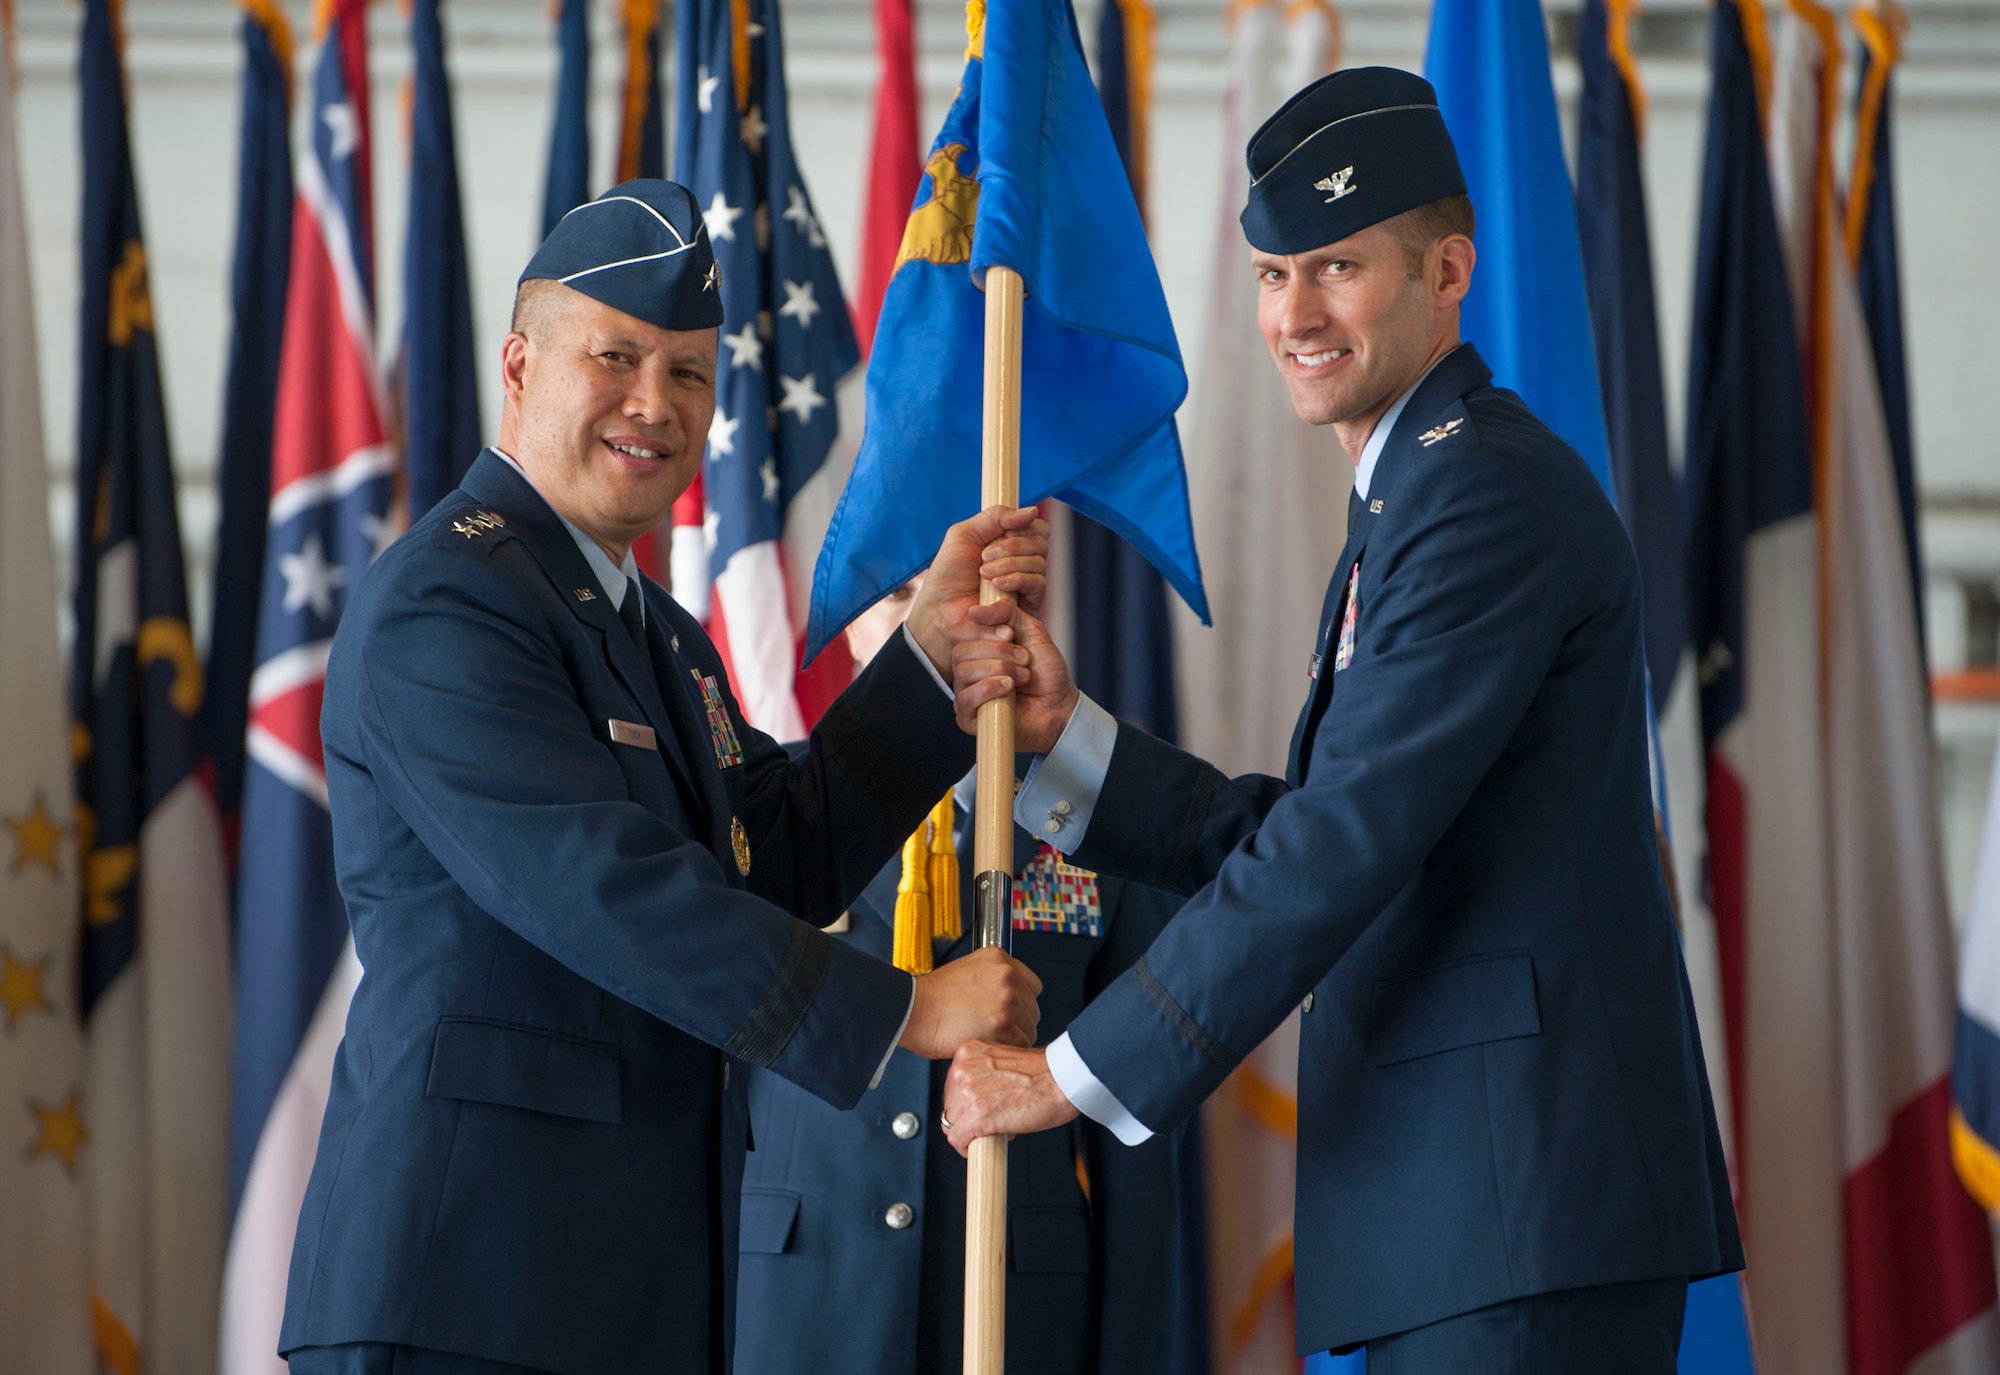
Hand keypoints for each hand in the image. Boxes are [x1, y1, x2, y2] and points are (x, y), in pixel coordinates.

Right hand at [898, 947, 1042, 1058]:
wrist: (913, 1011)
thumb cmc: (933, 998)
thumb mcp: (968, 970)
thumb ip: (994, 979)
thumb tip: (1013, 997)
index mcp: (999, 958)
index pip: (1032, 985)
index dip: (1021, 1003)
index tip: (1010, 1013)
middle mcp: (1007, 975)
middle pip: (1032, 1008)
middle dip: (1017, 1021)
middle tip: (993, 1028)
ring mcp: (1007, 999)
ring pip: (1029, 1027)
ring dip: (1013, 1037)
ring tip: (987, 1036)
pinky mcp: (1003, 1024)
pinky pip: (1021, 1043)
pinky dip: (1007, 1049)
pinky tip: (988, 1044)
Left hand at [904, 507, 1049, 677]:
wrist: (940, 611)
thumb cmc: (948, 575)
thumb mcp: (964, 535)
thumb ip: (995, 517)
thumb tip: (1033, 511)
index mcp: (1009, 543)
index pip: (1036, 528)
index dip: (1024, 526)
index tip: (1002, 532)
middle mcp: (1022, 562)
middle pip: (1040, 542)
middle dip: (1012, 545)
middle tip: (985, 556)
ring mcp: (1027, 584)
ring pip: (1039, 562)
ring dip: (1010, 564)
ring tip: (984, 574)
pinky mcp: (1029, 605)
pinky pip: (1038, 583)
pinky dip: (1017, 579)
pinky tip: (997, 585)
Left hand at [941, 1042, 1078, 1154]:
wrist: (1062, 1079)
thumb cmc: (1043, 1072)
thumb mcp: (1001, 1060)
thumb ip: (982, 1072)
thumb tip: (971, 1098)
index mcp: (968, 1052)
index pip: (951, 1087)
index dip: (965, 1103)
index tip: (978, 1109)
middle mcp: (963, 1069)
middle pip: (950, 1106)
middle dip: (968, 1118)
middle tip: (992, 1120)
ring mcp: (968, 1093)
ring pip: (952, 1125)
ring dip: (972, 1132)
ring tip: (997, 1128)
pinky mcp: (977, 1115)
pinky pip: (957, 1140)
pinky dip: (968, 1148)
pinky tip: (988, 1142)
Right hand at [949, 603, 1078, 752]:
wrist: (1059, 705)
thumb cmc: (1045, 670)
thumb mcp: (1031, 630)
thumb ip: (1007, 612)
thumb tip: (974, 610)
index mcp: (977, 647)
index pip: (959, 631)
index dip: (983, 629)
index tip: (1010, 634)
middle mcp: (967, 668)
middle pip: (960, 651)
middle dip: (997, 651)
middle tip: (1024, 658)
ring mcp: (966, 693)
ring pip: (963, 672)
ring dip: (999, 669)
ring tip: (1023, 676)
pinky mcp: (968, 717)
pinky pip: (966, 698)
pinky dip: (989, 688)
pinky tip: (1009, 688)